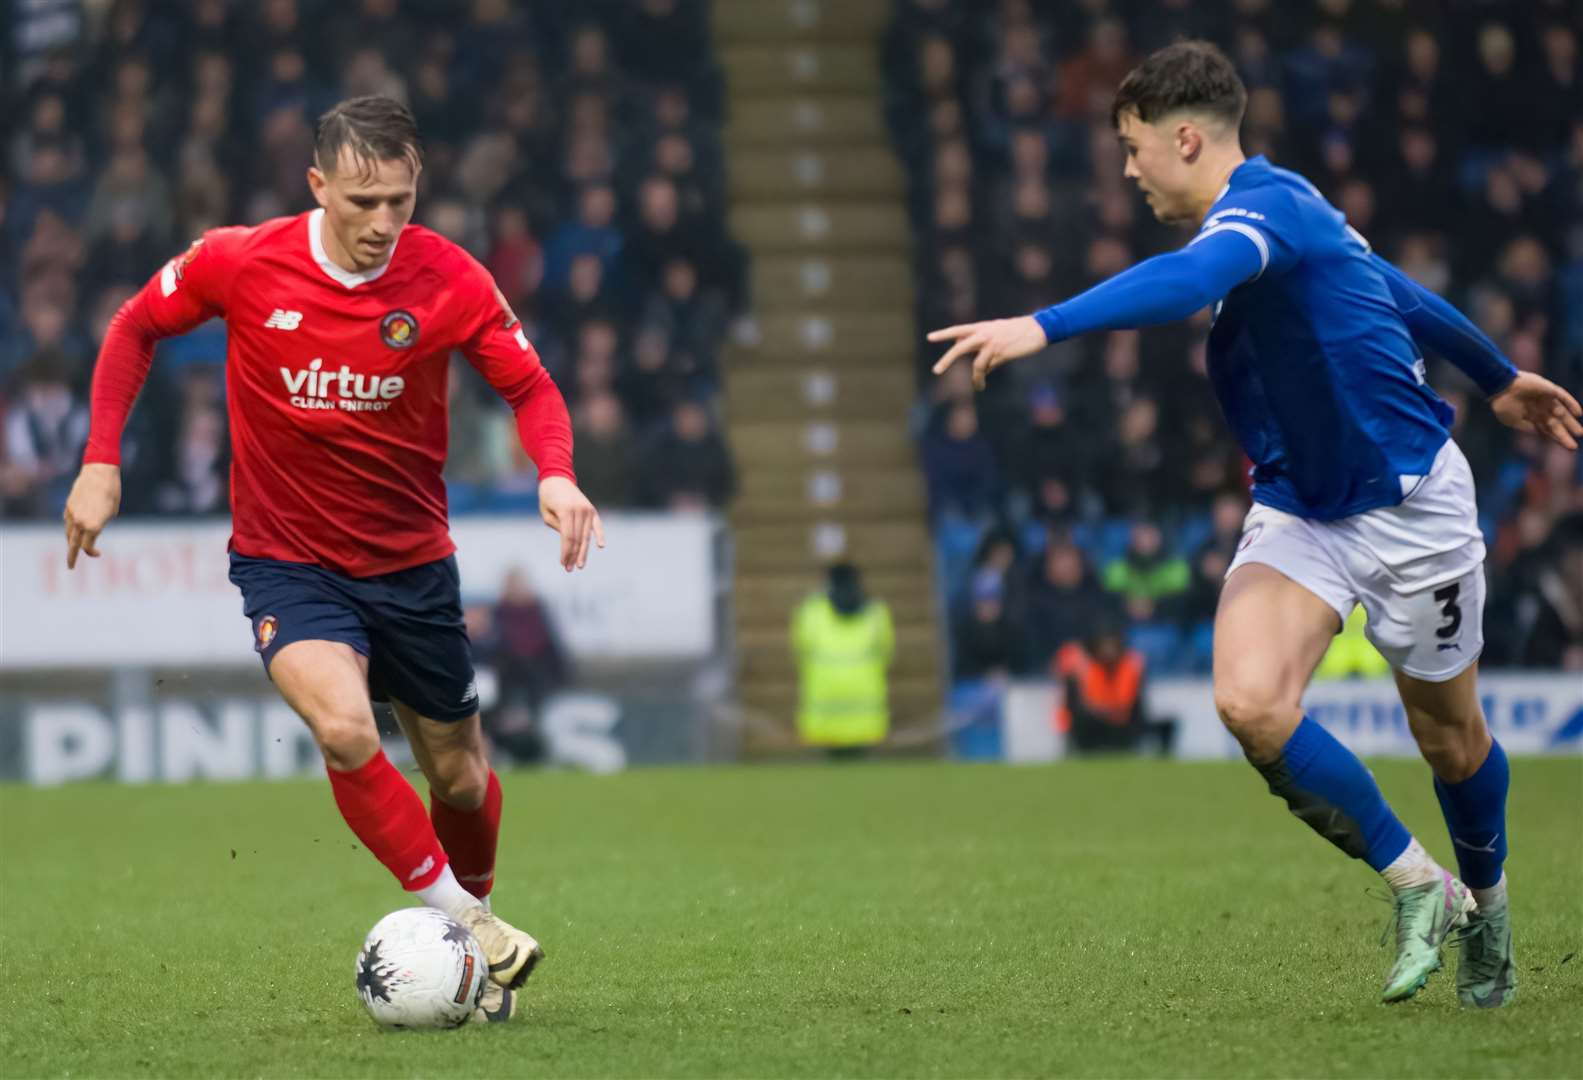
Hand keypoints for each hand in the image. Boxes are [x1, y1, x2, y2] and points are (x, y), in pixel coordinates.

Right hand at [63, 463, 121, 568]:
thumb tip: (92, 529)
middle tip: (71, 567)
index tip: (98, 554)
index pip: (88, 547)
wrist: (99, 472)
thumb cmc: (112, 492)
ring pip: (68, 533)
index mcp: (93, 526)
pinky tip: (73, 530)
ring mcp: (72, 514)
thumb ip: (100, 524)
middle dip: (72, 557)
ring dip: (71, 542)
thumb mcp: (112, 512)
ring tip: (72, 550)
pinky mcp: (68, 506)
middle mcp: (80, 522)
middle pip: (73, 544)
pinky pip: (67, 521)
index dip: (92, 553)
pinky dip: (70, 528)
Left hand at [538, 475, 604, 571]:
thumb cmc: (547, 497)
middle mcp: (579, 510)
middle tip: (570, 569)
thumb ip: (557, 527)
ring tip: (579, 565)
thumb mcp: (546, 513)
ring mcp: (587, 509)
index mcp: (566, 511)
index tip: (562, 563)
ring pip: (586, 535)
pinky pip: (598, 525)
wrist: (557, 478)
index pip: (568, 537)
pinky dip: (600, 535)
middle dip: (573, 555)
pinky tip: (600, 546)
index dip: (566, 552)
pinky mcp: (592, 509)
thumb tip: (569, 542)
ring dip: (583, 551)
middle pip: (578, 539)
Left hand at [928, 316, 1047, 389]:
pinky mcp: (1002, 354)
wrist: (1037, 329)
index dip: (944, 334)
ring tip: (978, 387)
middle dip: (947, 360)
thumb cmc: (1017, 331)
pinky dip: (984, 377)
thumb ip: (982, 343)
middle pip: (960, 347)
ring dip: (976, 378)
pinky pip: (989, 369)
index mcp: (981, 327)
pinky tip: (982, 384)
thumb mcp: (997, 332)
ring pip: (977, 364)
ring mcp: (992, 344)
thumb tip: (973, 361)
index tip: (930, 338)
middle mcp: (984, 334)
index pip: (958, 330)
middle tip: (936, 371)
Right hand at [1490, 371, 1582, 449]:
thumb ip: (1527, 428)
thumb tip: (1540, 434)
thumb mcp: (1513, 421)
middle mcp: (1540, 408)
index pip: (1547, 429)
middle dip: (1565, 434)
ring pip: (1562, 412)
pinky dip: (1571, 404)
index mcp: (1531, 417)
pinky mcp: (1549, 389)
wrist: (1501, 387)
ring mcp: (1546, 399)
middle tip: (1574, 445)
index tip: (1568, 446)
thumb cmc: (1503, 405)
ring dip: (1571, 422)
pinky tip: (1578, 414)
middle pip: (1556, 423)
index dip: (1557, 438)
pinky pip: (1563, 396)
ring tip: (1579, 433)